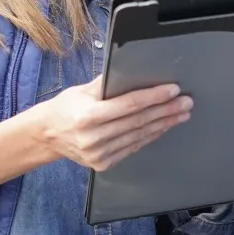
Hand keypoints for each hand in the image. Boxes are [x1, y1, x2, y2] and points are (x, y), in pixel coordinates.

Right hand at [23, 78, 190, 171]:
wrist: (47, 136)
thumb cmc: (65, 108)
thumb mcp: (81, 91)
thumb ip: (107, 84)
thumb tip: (134, 71)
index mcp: (88, 116)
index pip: (129, 105)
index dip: (153, 97)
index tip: (172, 90)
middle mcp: (93, 138)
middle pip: (138, 122)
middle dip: (166, 111)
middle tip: (186, 102)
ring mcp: (99, 154)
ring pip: (139, 136)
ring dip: (164, 124)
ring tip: (181, 114)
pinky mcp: (103, 164)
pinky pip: (133, 147)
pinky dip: (150, 136)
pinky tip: (163, 127)